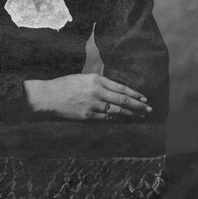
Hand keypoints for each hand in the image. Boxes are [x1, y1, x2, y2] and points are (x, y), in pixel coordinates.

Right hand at [23, 74, 151, 120]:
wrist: (47, 97)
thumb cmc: (63, 85)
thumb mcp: (82, 78)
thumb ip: (97, 82)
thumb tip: (113, 89)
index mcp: (96, 79)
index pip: (121, 87)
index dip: (134, 94)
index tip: (144, 98)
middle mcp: (97, 92)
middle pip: (123, 100)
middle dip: (138, 106)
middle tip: (149, 110)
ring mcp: (93, 105)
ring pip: (118, 111)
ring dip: (131, 114)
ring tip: (141, 116)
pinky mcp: (88, 116)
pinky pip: (107, 118)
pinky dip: (117, 119)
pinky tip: (124, 120)